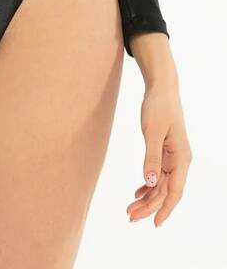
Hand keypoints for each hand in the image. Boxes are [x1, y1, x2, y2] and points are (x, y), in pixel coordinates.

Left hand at [127, 80, 191, 226]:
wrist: (161, 88)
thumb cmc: (158, 106)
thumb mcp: (152, 131)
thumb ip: (151, 157)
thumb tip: (150, 183)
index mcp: (181, 157)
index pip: (174, 191)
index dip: (165, 208)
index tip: (154, 223)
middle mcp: (180, 160)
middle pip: (166, 191)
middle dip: (149, 206)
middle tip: (129, 216)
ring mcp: (173, 157)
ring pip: (161, 185)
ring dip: (147, 198)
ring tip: (130, 209)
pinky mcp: (166, 151)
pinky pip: (158, 174)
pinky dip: (148, 185)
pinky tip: (137, 193)